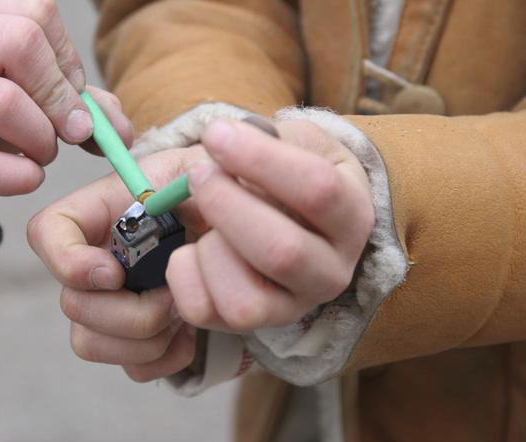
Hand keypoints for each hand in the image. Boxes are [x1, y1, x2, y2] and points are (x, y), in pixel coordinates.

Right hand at [0, 0, 132, 235]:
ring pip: (1, 101)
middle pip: (19, 43)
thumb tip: (119, 129)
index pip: (35, 12)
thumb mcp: (15, 93)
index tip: (72, 95)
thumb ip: (71, 99)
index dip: (68, 59)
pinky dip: (18, 176)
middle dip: (60, 96)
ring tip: (42, 154)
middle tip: (70, 131)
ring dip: (42, 138)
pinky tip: (26, 178)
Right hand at [28, 147, 209, 381]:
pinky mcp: (134, 341)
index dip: (69, 262)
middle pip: (72, 304)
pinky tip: (190, 333)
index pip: (48, 233)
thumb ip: (189, 172)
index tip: (115, 273)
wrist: (241, 236)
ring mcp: (108, 307)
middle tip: (175, 295)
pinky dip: (166, 358)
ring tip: (183, 313)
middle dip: (129, 311)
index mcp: (100, 214)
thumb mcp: (205, 169)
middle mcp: (93, 263)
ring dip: (146, 338)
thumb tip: (172, 194)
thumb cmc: (217, 195)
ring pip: (91, 343)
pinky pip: (132, 368)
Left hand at [166, 118, 373, 331]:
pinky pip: (204, 312)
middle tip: (198, 174)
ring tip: (204, 222)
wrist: (289, 215)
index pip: (318, 190)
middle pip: (281, 252)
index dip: (259, 159)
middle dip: (226, 206)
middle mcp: (331, 273)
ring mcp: (291, 308)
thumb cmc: (287, 174)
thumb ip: (260, 141)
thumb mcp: (288, 143)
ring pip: (244, 300)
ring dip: (210, 250)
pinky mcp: (249, 327)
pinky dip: (184, 274)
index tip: (216, 134)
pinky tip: (192, 249)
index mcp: (352, 217)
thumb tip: (218, 144)